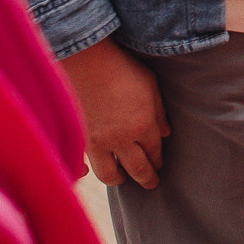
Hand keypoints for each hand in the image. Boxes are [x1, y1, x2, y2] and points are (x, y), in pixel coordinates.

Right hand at [60, 37, 165, 188]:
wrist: (83, 60)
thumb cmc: (120, 67)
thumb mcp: (150, 85)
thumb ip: (159, 112)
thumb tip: (165, 133)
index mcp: (143, 124)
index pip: (155, 152)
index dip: (158, 161)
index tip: (160, 166)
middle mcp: (122, 138)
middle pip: (138, 168)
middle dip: (147, 178)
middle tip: (151, 184)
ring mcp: (98, 142)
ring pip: (111, 175)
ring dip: (120, 179)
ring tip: (123, 178)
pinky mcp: (78, 140)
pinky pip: (85, 165)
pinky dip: (89, 171)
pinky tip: (91, 171)